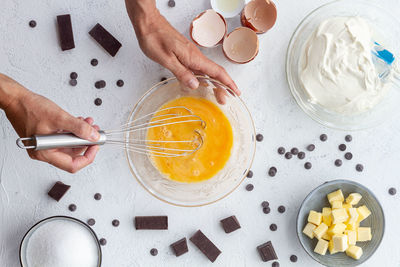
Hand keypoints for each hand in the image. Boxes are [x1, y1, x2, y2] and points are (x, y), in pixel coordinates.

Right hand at [3, 81, 99, 172]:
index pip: (72, 165)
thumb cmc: (29, 107)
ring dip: (81, 134)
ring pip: (69, 145)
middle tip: (95, 131)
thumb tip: (93, 136)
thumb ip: (78, 128)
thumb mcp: (59, 117)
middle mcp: (44, 152)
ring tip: (88, 123)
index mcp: (45, 153)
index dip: (88, 156)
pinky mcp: (46, 137)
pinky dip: (73, 131)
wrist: (16, 99)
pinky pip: (64, 138)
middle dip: (86, 142)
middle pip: (73, 154)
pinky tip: (79, 122)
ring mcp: (45, 145)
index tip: (96, 145)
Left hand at [125, 0, 239, 98]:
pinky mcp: (185, 54)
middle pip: (214, 73)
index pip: (217, 72)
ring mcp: (190, 55)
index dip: (228, 83)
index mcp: (193, 58)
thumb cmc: (154, 37)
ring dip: (214, 83)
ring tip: (216, 95)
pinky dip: (203, 78)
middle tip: (224, 100)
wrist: (148, 22)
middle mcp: (195, 56)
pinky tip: (201, 84)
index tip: (236, 92)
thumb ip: (181, 73)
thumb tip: (195, 85)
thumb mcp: (166, 59)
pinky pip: (198, 68)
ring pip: (207, 71)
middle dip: (222, 87)